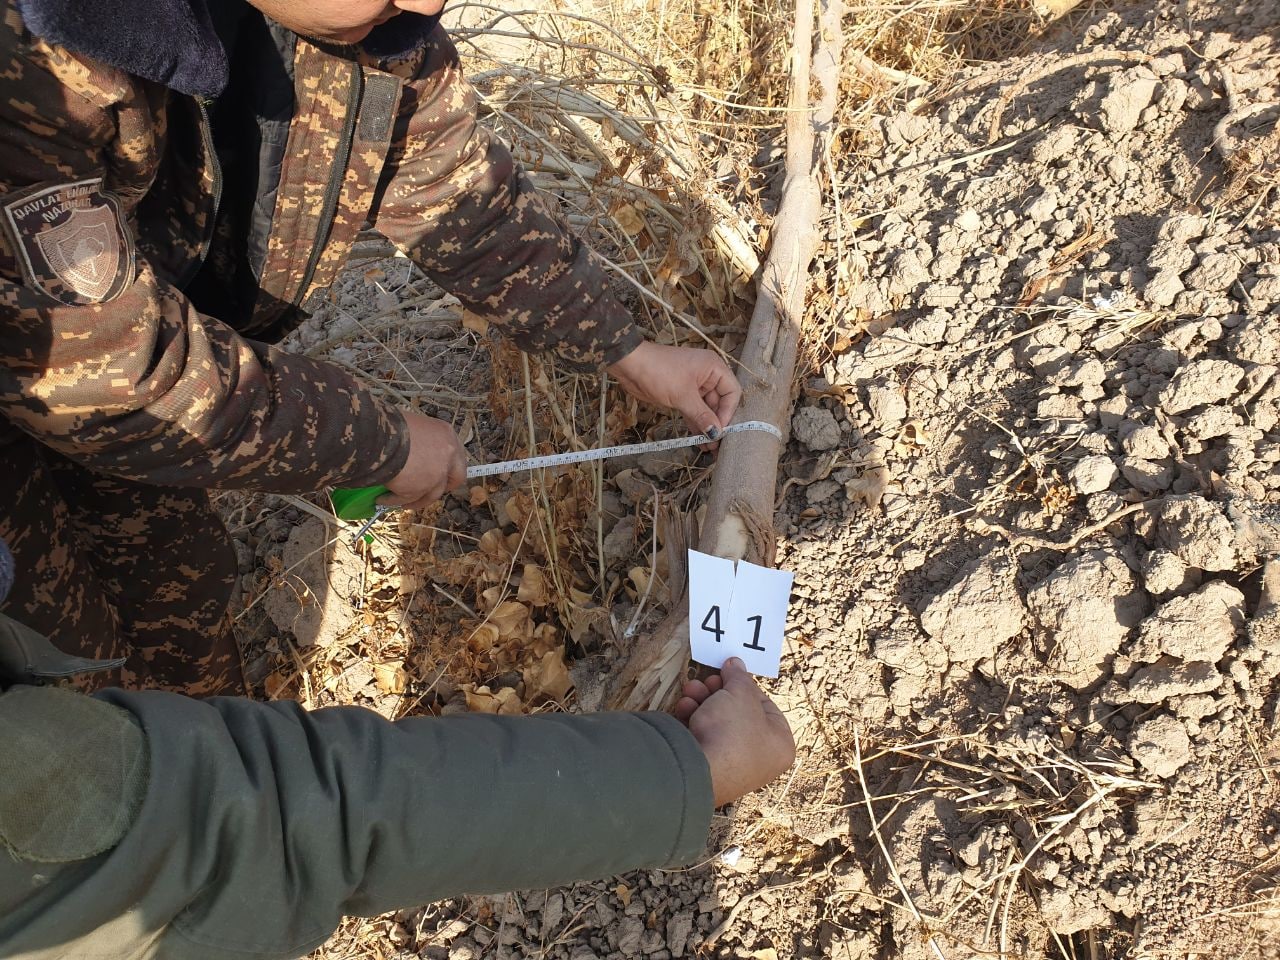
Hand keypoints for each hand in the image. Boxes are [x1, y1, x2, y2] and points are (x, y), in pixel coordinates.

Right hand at [381, 411, 467, 509]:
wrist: (376, 435)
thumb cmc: (389, 423)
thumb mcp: (412, 424)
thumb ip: (419, 440)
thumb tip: (409, 451)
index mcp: (446, 434)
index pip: (456, 455)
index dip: (449, 466)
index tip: (441, 472)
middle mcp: (447, 455)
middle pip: (456, 478)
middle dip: (445, 487)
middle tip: (430, 490)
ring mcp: (436, 474)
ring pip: (431, 495)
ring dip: (417, 500)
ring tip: (402, 502)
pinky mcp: (419, 489)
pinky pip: (407, 499)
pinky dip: (394, 500)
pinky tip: (382, 500)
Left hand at [607, 342, 741, 438]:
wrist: (630, 365)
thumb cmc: (659, 372)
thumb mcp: (683, 395)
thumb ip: (702, 415)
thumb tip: (716, 433)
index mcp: (714, 368)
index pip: (732, 392)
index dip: (728, 412)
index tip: (720, 430)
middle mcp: (708, 375)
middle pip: (720, 402)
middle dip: (717, 423)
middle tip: (716, 445)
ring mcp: (695, 385)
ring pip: (706, 409)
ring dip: (707, 426)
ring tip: (708, 447)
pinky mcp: (682, 394)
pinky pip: (694, 410)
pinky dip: (696, 423)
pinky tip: (698, 439)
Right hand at [675, 658, 794, 807]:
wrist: (698, 768)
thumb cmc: (732, 730)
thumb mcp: (740, 693)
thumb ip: (739, 676)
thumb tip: (736, 663)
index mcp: (780, 745)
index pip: (766, 706)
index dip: (745, 685)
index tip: (729, 672)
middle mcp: (760, 760)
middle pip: (738, 714)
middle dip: (718, 693)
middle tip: (708, 681)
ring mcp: (732, 768)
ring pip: (718, 724)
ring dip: (702, 702)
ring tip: (692, 691)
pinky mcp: (707, 770)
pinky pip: (703, 738)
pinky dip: (693, 721)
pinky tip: (684, 709)